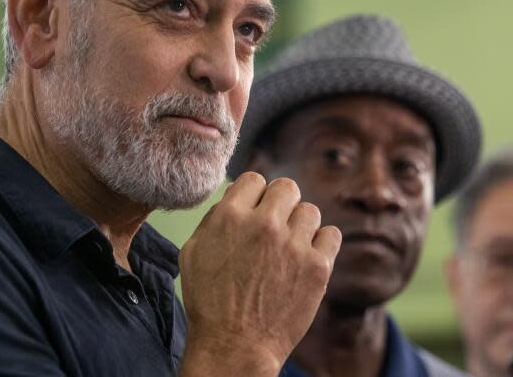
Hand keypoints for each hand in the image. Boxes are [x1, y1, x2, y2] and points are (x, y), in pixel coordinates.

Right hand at [178, 173, 340, 375]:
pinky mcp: (317, 266)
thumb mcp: (193, 251)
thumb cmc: (209, 300)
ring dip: (300, 224)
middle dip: (280, 202)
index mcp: (230, 216)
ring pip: (310, 210)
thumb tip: (235, 196)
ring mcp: (293, 244)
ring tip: (289, 246)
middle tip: (274, 225)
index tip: (254, 211)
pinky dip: (321, 243)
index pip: (254, 179)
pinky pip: (331, 234)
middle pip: (286, 187)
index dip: (253, 194)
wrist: (235, 345)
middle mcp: (264, 224)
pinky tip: (307, 256)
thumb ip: (214, 218)